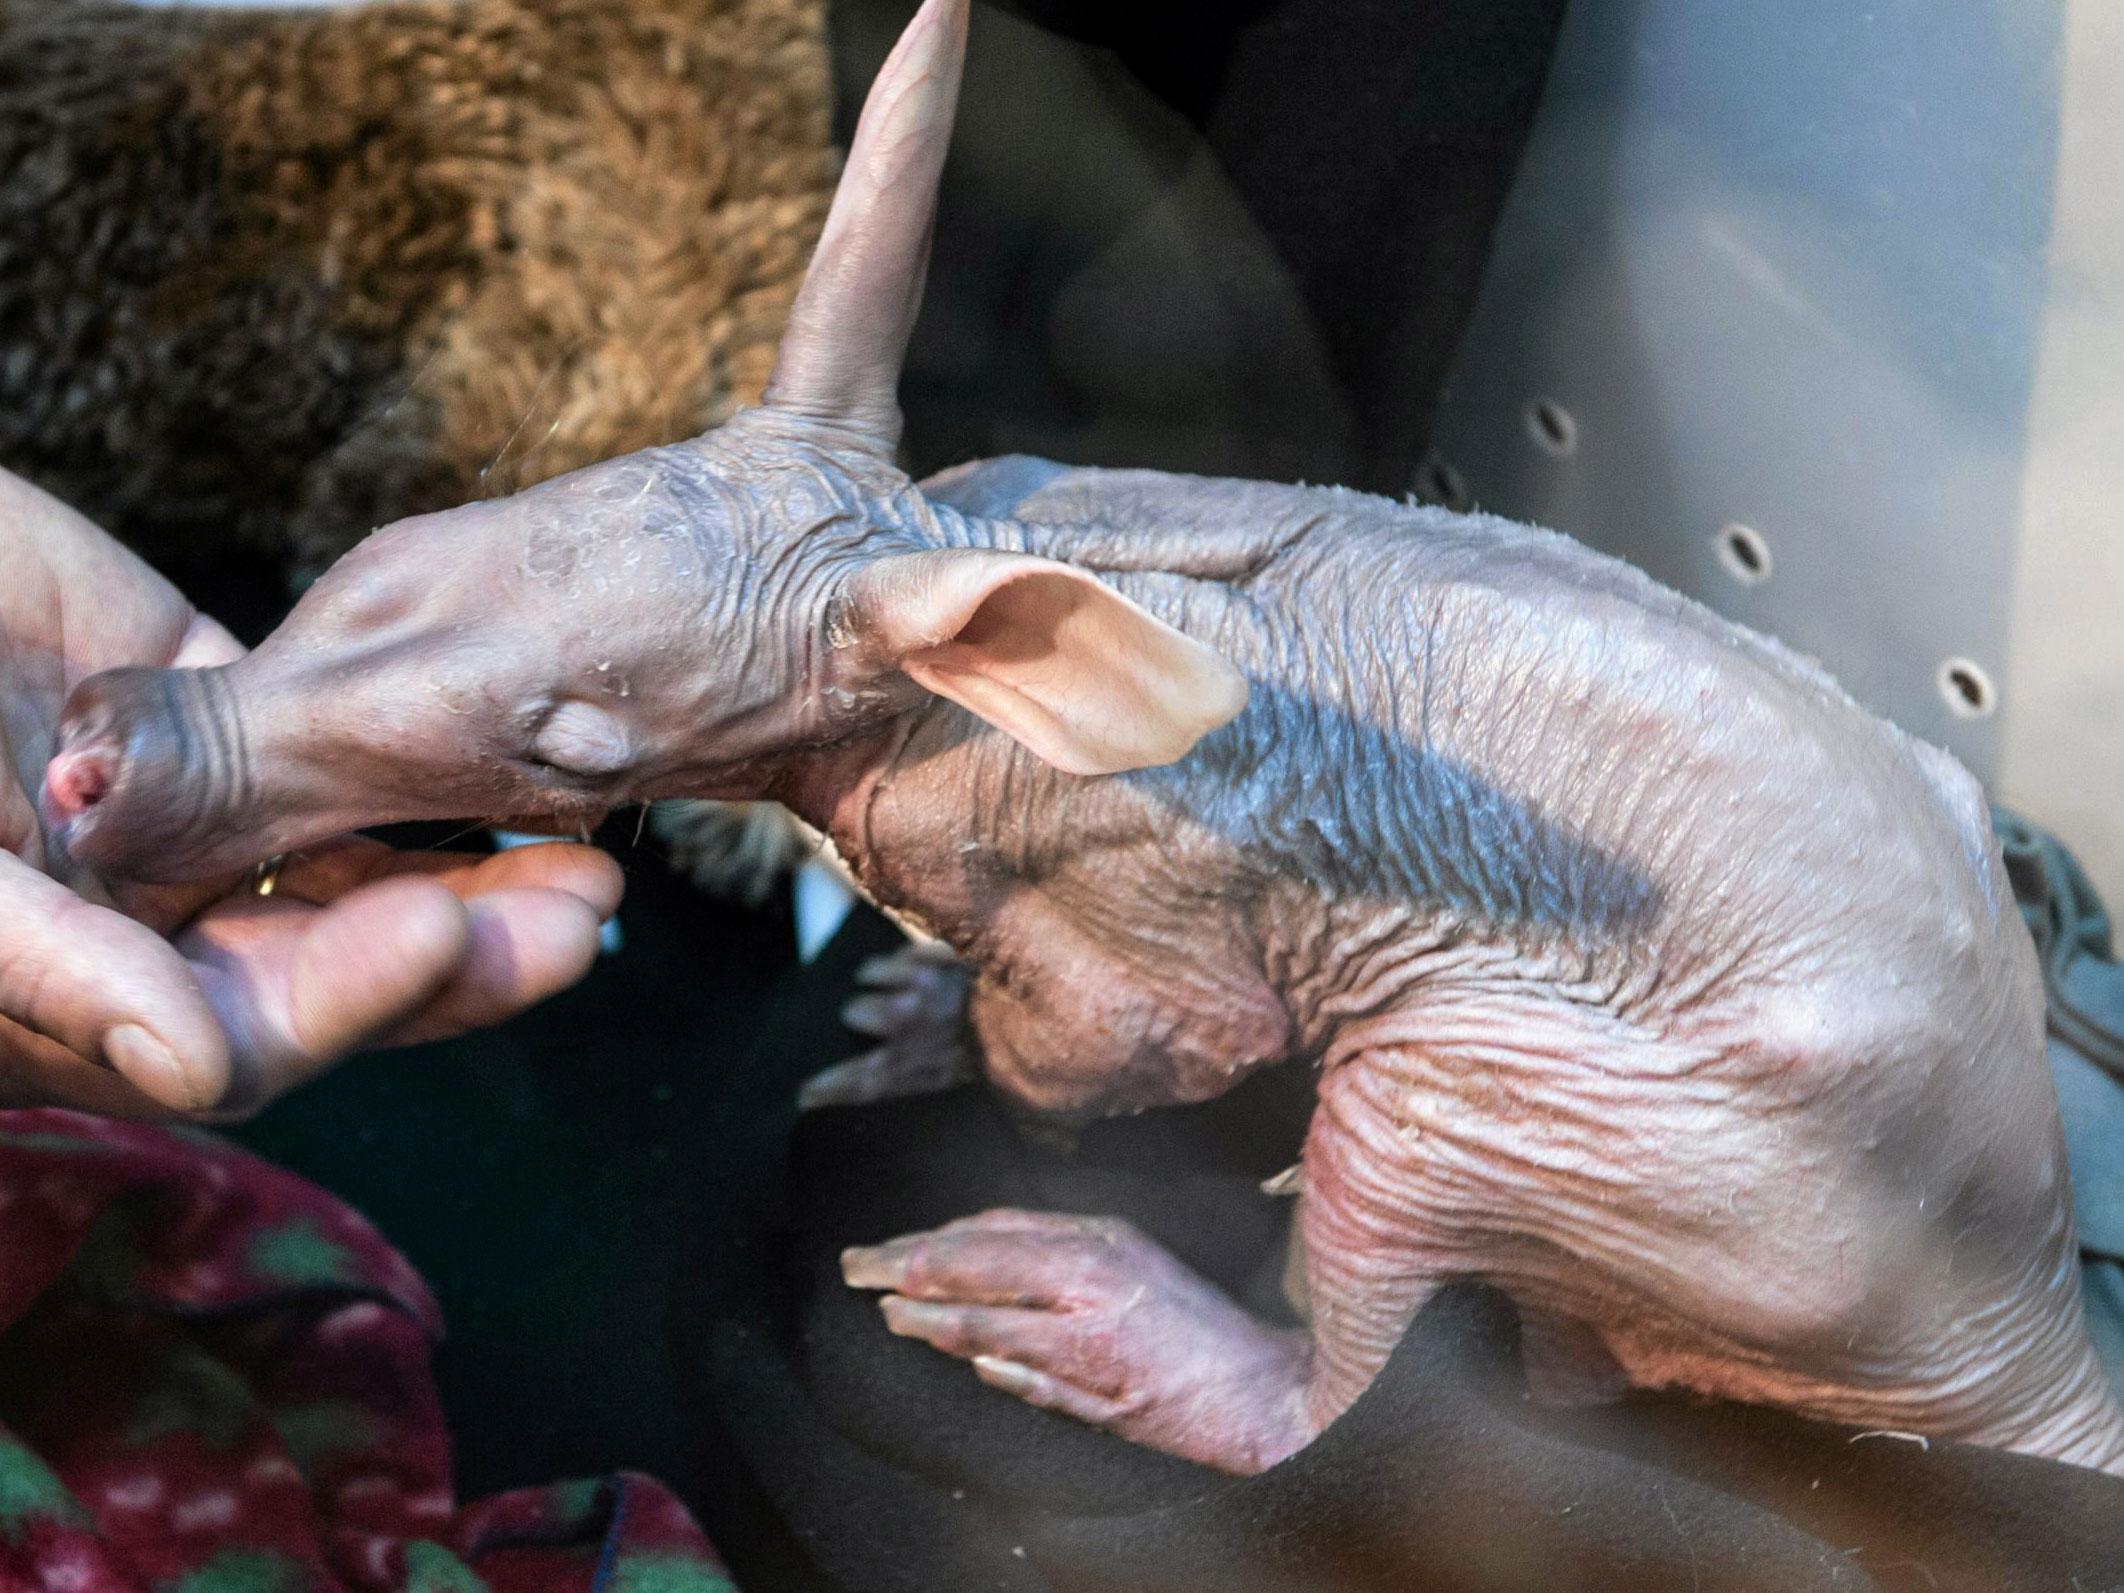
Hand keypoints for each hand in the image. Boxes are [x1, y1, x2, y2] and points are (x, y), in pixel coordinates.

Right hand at [0, 468, 622, 1117]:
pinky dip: (422, 756)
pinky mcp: (204, 707)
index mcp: (68, 989)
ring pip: (355, 860)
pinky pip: (336, 744)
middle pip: (330, 962)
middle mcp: (136, 921)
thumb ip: (46, 959)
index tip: (439, 935)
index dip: (344, 997)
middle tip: (578, 917)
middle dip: (459, 951)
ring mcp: (180, 818)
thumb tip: (198, 1073)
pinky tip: (519, 753)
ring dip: (475, 864)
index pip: (234, 1030)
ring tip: (587, 854)